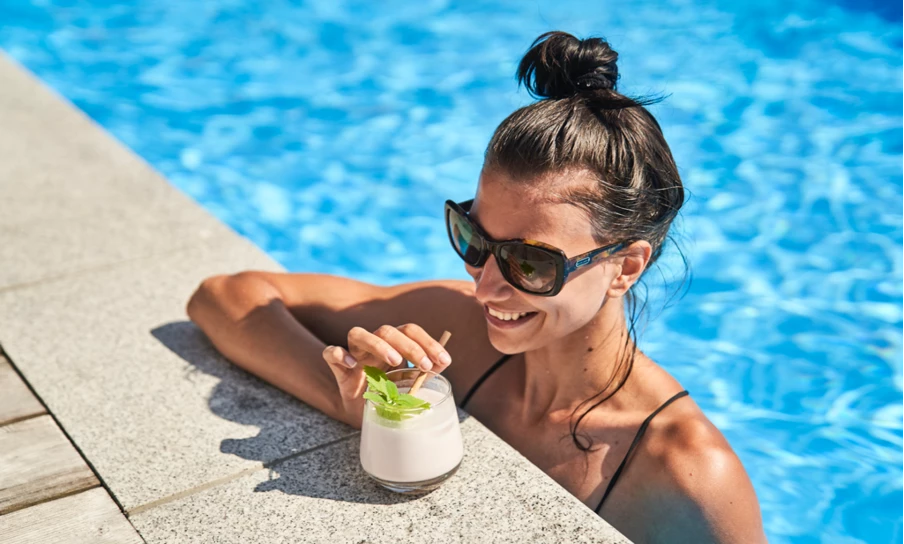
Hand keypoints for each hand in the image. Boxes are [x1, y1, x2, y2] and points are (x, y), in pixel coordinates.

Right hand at [321, 324, 452, 424]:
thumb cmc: (388, 393)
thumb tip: (443, 362)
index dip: (427, 341)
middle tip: (424, 365)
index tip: (443, 360)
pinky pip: (331, 353)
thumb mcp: (409, 383)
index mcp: (393, 344)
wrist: (365, 413)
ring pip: (358, 333)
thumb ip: (425, 371)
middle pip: (387, 330)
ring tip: (396, 361)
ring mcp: (354, 354)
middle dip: (409, 345)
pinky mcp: (339, 369)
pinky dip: (339, 354)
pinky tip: (353, 365)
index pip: (409, 330)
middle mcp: (373, 344)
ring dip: (379, 344)